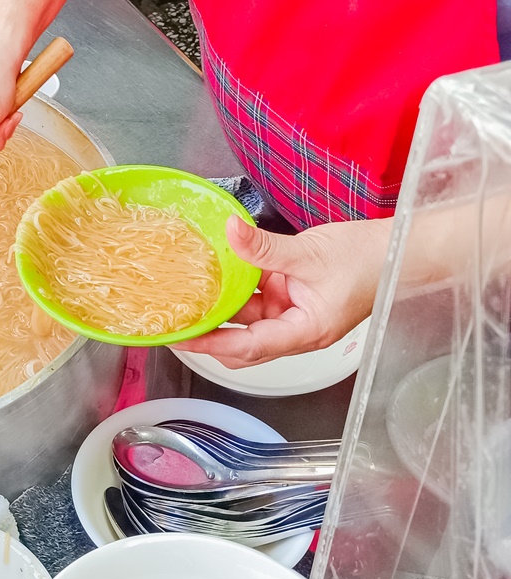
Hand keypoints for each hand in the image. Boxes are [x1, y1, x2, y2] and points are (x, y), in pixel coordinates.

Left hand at [174, 215, 391, 367]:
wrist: (401, 249)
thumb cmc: (370, 259)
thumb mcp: (310, 251)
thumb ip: (265, 247)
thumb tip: (231, 231)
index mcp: (305, 332)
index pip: (248, 347)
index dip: (212, 344)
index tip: (182, 338)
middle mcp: (297, 329)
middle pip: (244, 344)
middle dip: (212, 335)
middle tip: (177, 320)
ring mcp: (294, 314)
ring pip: (249, 320)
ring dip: (223, 310)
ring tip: (187, 299)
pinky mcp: (293, 296)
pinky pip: (259, 300)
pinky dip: (238, 291)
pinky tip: (216, 277)